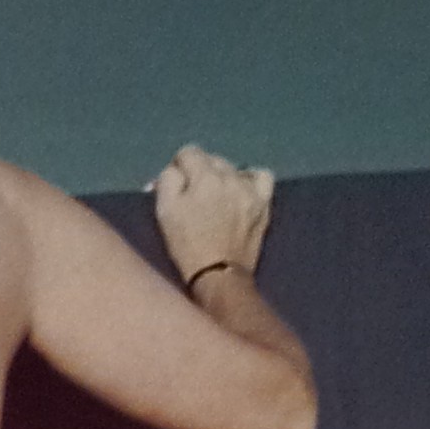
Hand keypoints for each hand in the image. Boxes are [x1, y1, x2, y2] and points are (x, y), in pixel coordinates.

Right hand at [153, 143, 273, 286]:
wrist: (219, 276)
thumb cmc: (187, 246)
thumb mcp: (165, 212)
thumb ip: (168, 181)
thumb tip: (175, 169)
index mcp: (204, 176)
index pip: (188, 152)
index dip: (178, 167)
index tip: (175, 185)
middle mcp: (230, 176)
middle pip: (211, 159)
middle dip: (199, 172)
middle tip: (192, 195)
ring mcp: (251, 189)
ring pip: (233, 167)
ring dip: (222, 176)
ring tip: (216, 194)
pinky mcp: (264, 203)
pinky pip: (261, 176)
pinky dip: (250, 178)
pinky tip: (242, 188)